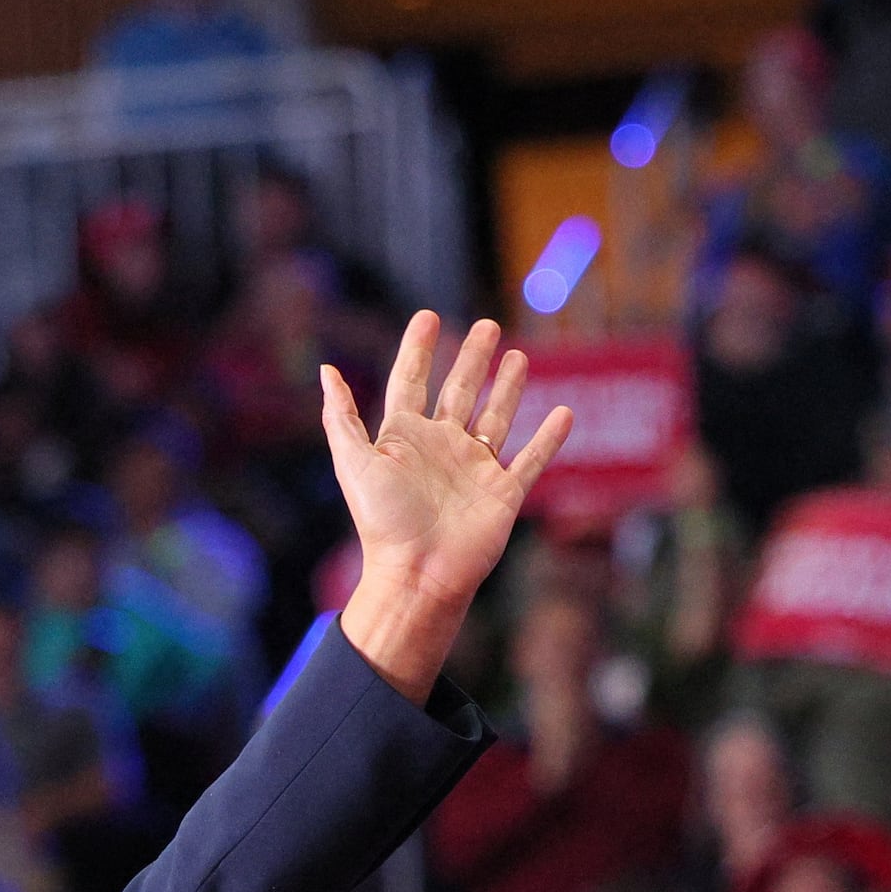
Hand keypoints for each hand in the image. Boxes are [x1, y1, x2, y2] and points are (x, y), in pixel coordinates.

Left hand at [320, 314, 571, 694]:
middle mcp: (441, 448)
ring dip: (508, 387)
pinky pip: (531, 460)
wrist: (417, 575)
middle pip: (459, 391)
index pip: (410, 381)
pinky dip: (549, 438)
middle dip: (471, 358)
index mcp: (403, 438)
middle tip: (485, 326)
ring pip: (496, 417)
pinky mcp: (503, 493)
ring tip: (518, 356)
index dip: (418, 349)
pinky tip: (564, 413)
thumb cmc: (382, 523)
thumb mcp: (353, 463)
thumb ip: (340, 417)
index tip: (427, 316)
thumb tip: (326, 370)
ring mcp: (474, 469)